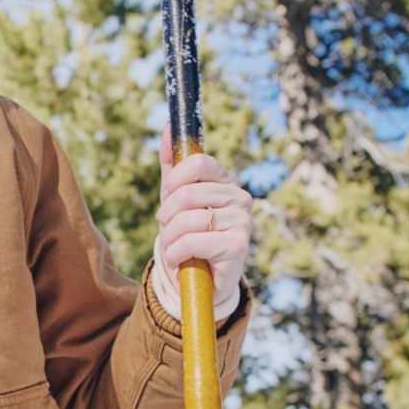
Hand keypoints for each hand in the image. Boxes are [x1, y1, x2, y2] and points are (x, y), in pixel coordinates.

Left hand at [155, 139, 252, 318]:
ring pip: (187, 219)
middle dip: (166, 216)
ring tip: (173, 248)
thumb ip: (173, 164)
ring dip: (169, 239)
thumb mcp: (177, 198)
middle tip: (167, 230)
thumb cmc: (190, 234)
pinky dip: (176, 254)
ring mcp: (242, 220)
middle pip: (187, 194)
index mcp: (225, 180)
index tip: (167, 197)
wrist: (203, 280)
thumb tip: (168, 128)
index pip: (198, 163)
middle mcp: (239, 197)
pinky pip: (193, 241)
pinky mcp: (239, 245)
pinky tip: (180, 260)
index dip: (175, 179)